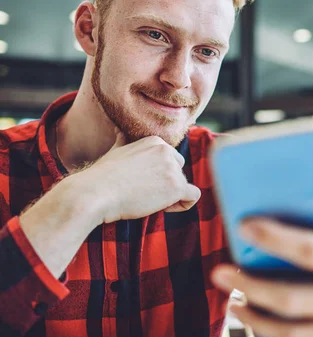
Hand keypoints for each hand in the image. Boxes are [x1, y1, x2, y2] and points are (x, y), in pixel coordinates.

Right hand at [75, 132, 200, 223]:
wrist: (95, 193)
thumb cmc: (102, 177)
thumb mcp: (115, 151)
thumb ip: (124, 140)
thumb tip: (118, 129)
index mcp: (155, 141)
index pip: (169, 160)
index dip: (157, 175)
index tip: (139, 182)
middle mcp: (166, 150)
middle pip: (178, 172)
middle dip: (166, 184)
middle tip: (143, 193)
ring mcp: (172, 168)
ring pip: (183, 186)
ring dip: (169, 197)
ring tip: (146, 199)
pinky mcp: (176, 186)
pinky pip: (193, 196)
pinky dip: (183, 205)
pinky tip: (164, 207)